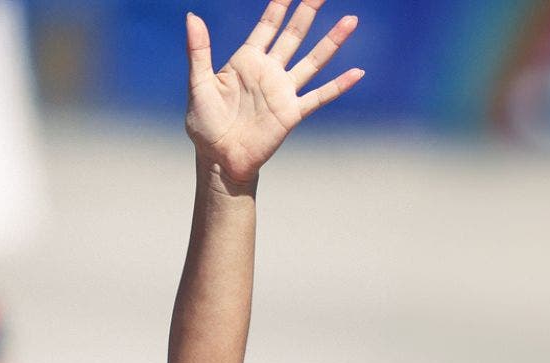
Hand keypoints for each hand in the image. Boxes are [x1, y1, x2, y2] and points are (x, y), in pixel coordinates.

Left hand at [185, 1, 362, 188]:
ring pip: (313, 60)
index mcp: (246, 60)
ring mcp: (283, 91)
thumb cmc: (204, 124)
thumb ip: (198, 51)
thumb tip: (192, 17)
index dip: (280, 4)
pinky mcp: (292, 113)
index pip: (268, 24)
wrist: (218, 160)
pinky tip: (357, 73)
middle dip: (308, 11)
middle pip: (294, 34)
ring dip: (332, 41)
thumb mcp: (198, 84)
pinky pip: (319, 96)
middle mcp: (269, 71)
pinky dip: (338, 85)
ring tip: (350, 21)